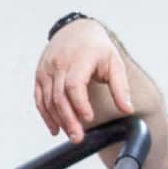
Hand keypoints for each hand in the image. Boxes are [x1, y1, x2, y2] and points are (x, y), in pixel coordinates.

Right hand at [34, 18, 132, 141]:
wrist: (75, 30)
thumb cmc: (97, 48)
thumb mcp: (114, 63)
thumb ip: (121, 87)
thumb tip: (128, 109)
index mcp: (79, 59)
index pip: (74, 84)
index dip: (80, 104)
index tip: (89, 119)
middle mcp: (59, 64)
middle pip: (59, 96)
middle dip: (68, 119)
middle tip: (78, 138)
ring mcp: (46, 70)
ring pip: (48, 100)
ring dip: (58, 120)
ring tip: (71, 135)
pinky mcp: (40, 75)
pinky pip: (40, 99)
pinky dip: (46, 115)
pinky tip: (55, 128)